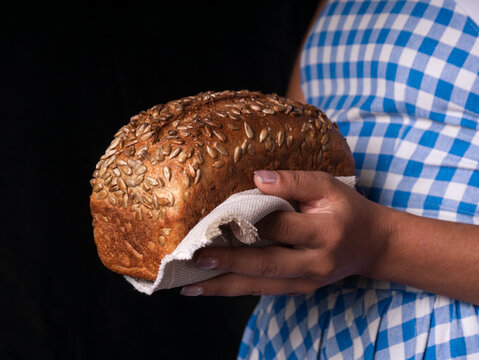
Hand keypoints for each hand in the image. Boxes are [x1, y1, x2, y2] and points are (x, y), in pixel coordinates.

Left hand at [180, 170, 394, 296]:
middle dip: (229, 263)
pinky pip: (265, 291)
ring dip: (224, 286)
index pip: (281, 227)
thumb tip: (257, 178)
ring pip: (261, 285)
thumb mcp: (327, 185)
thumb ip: (293, 181)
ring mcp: (308, 281)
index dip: (248, 224)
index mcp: (325, 232)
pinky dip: (236, 289)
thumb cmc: (347, 209)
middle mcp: (317, 262)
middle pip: (267, 264)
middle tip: (196, 259)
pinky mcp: (301, 290)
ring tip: (190, 285)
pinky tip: (211, 288)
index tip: (215, 221)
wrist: (372, 244)